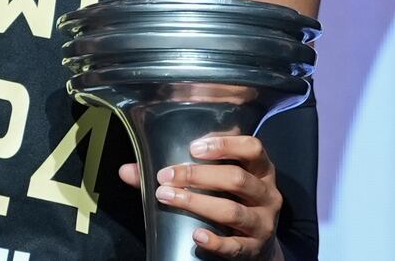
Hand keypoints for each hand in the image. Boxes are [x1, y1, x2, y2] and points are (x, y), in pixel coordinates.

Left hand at [119, 134, 284, 258]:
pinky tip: (196, 235)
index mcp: (262, 169)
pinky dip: (215, 241)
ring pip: (233, 211)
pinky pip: (235, 246)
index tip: (193, 147)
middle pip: (237, 179)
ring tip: (168, 198)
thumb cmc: (231, 201)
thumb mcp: (216, 183)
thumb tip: (127, 170)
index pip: (252, 148)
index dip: (225, 145)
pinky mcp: (254, 249)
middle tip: (166, 176)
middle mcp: (267, 194)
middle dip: (199, 176)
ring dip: (198, 203)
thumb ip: (178, 174)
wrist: (257, 245)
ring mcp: (263, 223)